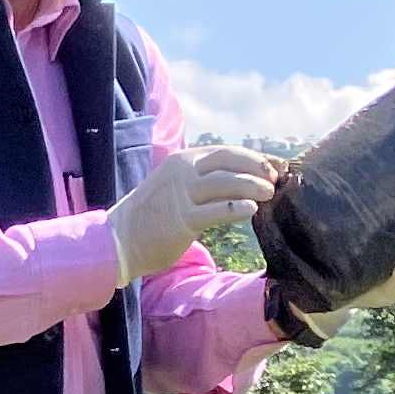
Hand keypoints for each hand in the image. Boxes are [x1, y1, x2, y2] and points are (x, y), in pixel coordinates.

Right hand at [111, 145, 277, 284]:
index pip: (226, 152)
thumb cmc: (150, 217)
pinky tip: (251, 209)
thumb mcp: (174, 187)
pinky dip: (237, 207)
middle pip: (229, 161)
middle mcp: (183, 172)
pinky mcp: (182, 220)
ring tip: (269, 193)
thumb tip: (239, 180)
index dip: (253, 158)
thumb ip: (202, 181)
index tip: (274, 166)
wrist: (118, 241)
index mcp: (183, 161)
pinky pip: (217, 211)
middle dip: (257, 168)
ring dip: (253, 186)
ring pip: (227, 183)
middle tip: (275, 179)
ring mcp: (182, 195)